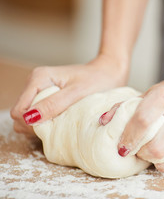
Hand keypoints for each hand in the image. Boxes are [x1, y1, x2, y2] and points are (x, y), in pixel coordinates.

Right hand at [10, 54, 128, 137]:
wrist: (109, 73)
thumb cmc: (98, 80)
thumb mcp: (78, 93)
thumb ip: (54, 104)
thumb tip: (30, 118)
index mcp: (39, 78)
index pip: (19, 111)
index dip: (31, 124)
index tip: (52, 127)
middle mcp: (35, 82)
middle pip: (21, 115)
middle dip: (36, 125)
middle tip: (61, 124)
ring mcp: (41, 89)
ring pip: (29, 117)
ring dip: (43, 123)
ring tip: (64, 120)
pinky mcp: (48, 96)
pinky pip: (40, 114)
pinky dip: (49, 120)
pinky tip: (64, 118)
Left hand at [99, 70, 163, 171]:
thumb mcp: (146, 94)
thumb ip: (123, 107)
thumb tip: (103, 122)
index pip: (142, 121)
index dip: (129, 138)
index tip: (122, 147)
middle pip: (155, 148)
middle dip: (141, 154)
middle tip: (138, 149)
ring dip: (153, 160)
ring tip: (151, 150)